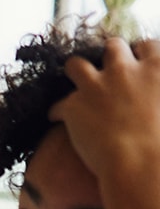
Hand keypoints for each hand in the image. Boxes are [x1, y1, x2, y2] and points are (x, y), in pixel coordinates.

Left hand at [49, 38, 159, 188]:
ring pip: (75, 64)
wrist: (139, 162)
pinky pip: (58, 106)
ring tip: (77, 81)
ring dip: (76, 71)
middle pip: (112, 47)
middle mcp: (123, 70)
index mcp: (156, 67)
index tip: (138, 61)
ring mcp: (95, 86)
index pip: (147, 46)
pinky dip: (60, 112)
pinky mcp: (72, 106)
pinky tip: (59, 119)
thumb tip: (156, 96)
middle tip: (110, 69)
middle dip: (111, 54)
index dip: (140, 53)